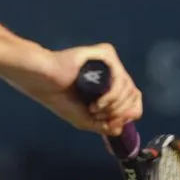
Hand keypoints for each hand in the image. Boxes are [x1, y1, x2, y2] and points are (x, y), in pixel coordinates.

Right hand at [12, 42, 141, 136]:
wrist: (44, 84)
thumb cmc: (60, 99)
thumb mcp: (86, 120)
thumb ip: (106, 126)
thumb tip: (122, 126)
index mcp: (111, 85)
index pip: (135, 99)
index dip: (130, 114)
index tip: (114, 122)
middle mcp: (113, 72)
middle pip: (134, 95)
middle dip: (119, 112)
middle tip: (98, 116)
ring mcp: (110, 62)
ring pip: (128, 88)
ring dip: (114, 106)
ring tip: (94, 109)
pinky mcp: (104, 54)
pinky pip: (120, 77)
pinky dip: (112, 95)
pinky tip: (97, 102)